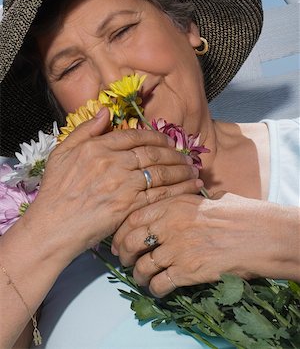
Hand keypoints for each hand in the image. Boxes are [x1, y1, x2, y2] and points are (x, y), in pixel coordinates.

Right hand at [23, 108, 201, 263]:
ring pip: (160, 172)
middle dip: (173, 153)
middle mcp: (113, 162)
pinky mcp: (129, 206)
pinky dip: (179, 190)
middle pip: (152, 153)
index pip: (134, 136)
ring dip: (181, 170)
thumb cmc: (55, 190)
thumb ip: (85, 130)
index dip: (155, 136)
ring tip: (193, 170)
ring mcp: (122, 185)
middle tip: (186, 155)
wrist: (52, 226)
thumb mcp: (61, 152)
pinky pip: (160, 195)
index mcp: (97, 147)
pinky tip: (192, 187)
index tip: (167, 139)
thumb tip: (106, 111)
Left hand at [112, 193, 299, 296]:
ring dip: (138, 275)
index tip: (119, 240)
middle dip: (124, 254)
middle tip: (125, 260)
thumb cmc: (237, 213)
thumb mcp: (206, 198)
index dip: (120, 232)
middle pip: (132, 242)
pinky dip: (154, 288)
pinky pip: (159, 283)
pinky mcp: (186, 271)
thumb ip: (185, 200)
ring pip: (142, 266)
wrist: (257, 234)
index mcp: (171, 204)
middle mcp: (168, 226)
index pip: (132, 218)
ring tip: (140, 278)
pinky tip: (158, 289)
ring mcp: (176, 249)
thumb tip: (180, 199)